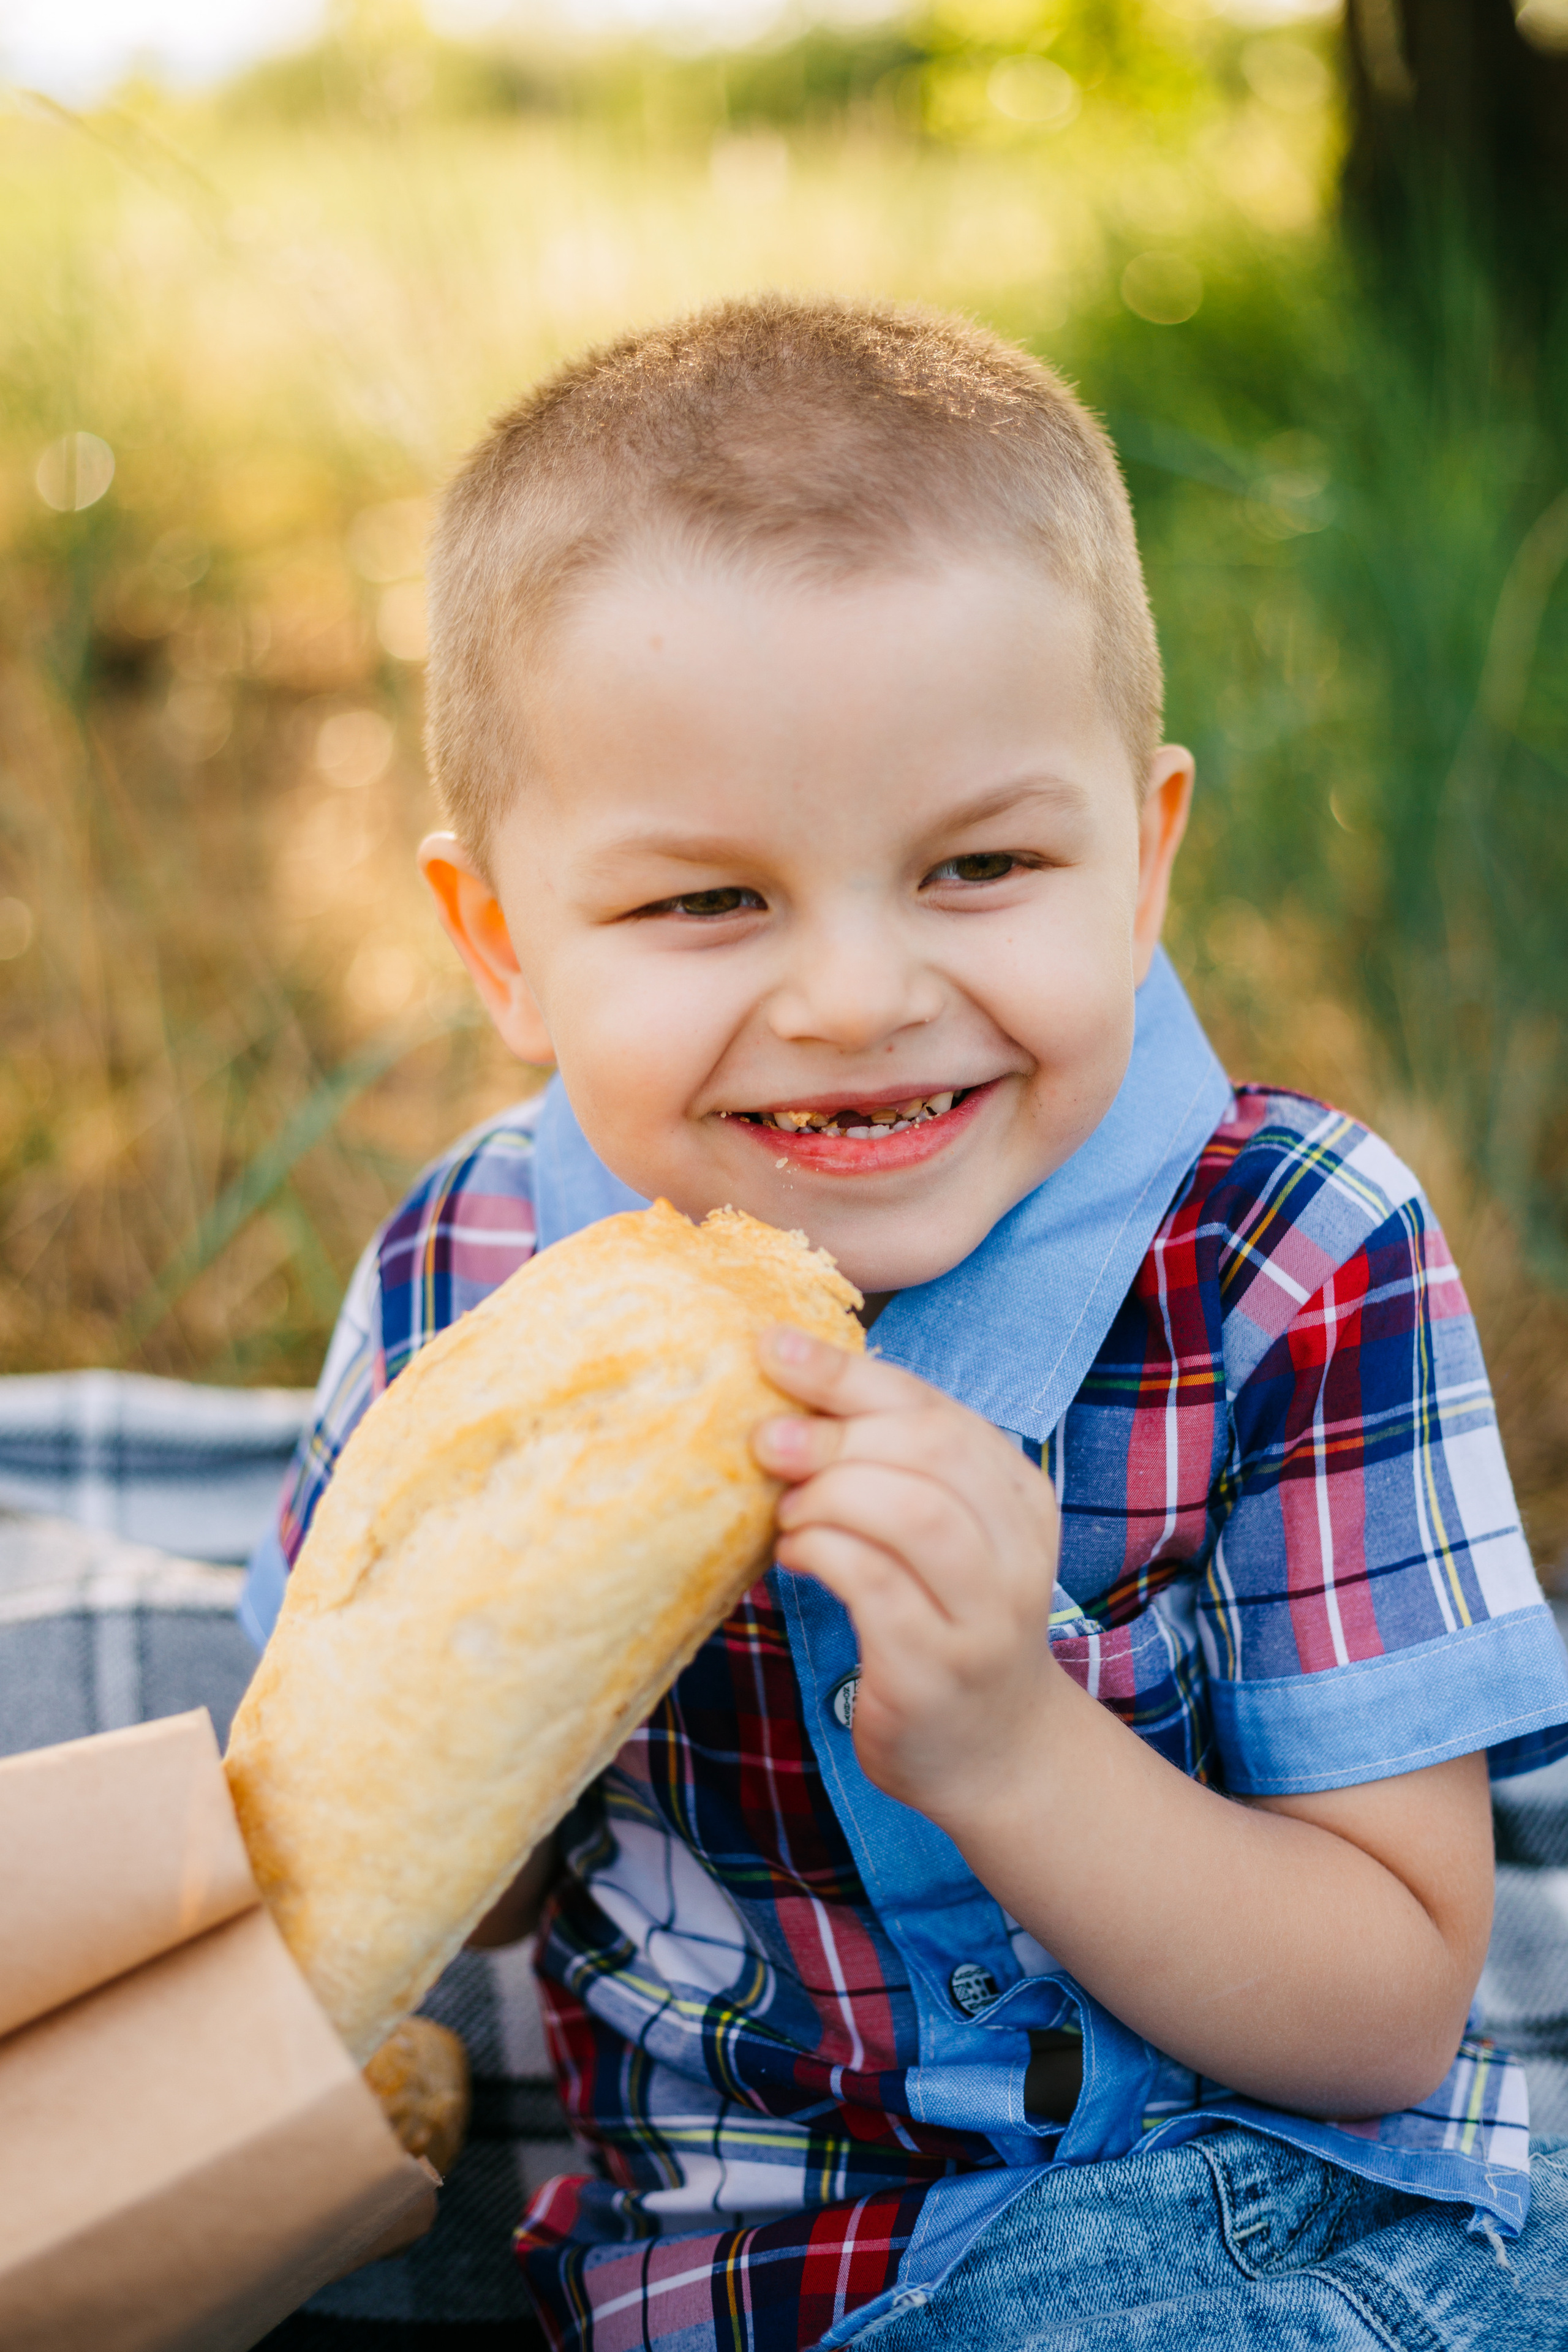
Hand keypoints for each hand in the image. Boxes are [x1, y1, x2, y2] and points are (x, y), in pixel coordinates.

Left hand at [751, 1327, 1062, 1828]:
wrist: (991, 1750)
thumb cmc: (942, 1620)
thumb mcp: (936, 1533)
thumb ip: (890, 1467)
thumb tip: (790, 1394)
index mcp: (1017, 1494)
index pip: (935, 1409)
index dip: (849, 1373)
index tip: (772, 1348)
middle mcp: (1018, 1548)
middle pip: (930, 1451)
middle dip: (834, 1434)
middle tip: (766, 1440)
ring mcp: (985, 1613)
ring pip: (914, 1513)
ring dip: (830, 1496)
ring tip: (787, 1512)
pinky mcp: (938, 1669)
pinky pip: (877, 1586)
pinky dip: (822, 1553)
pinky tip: (793, 1556)